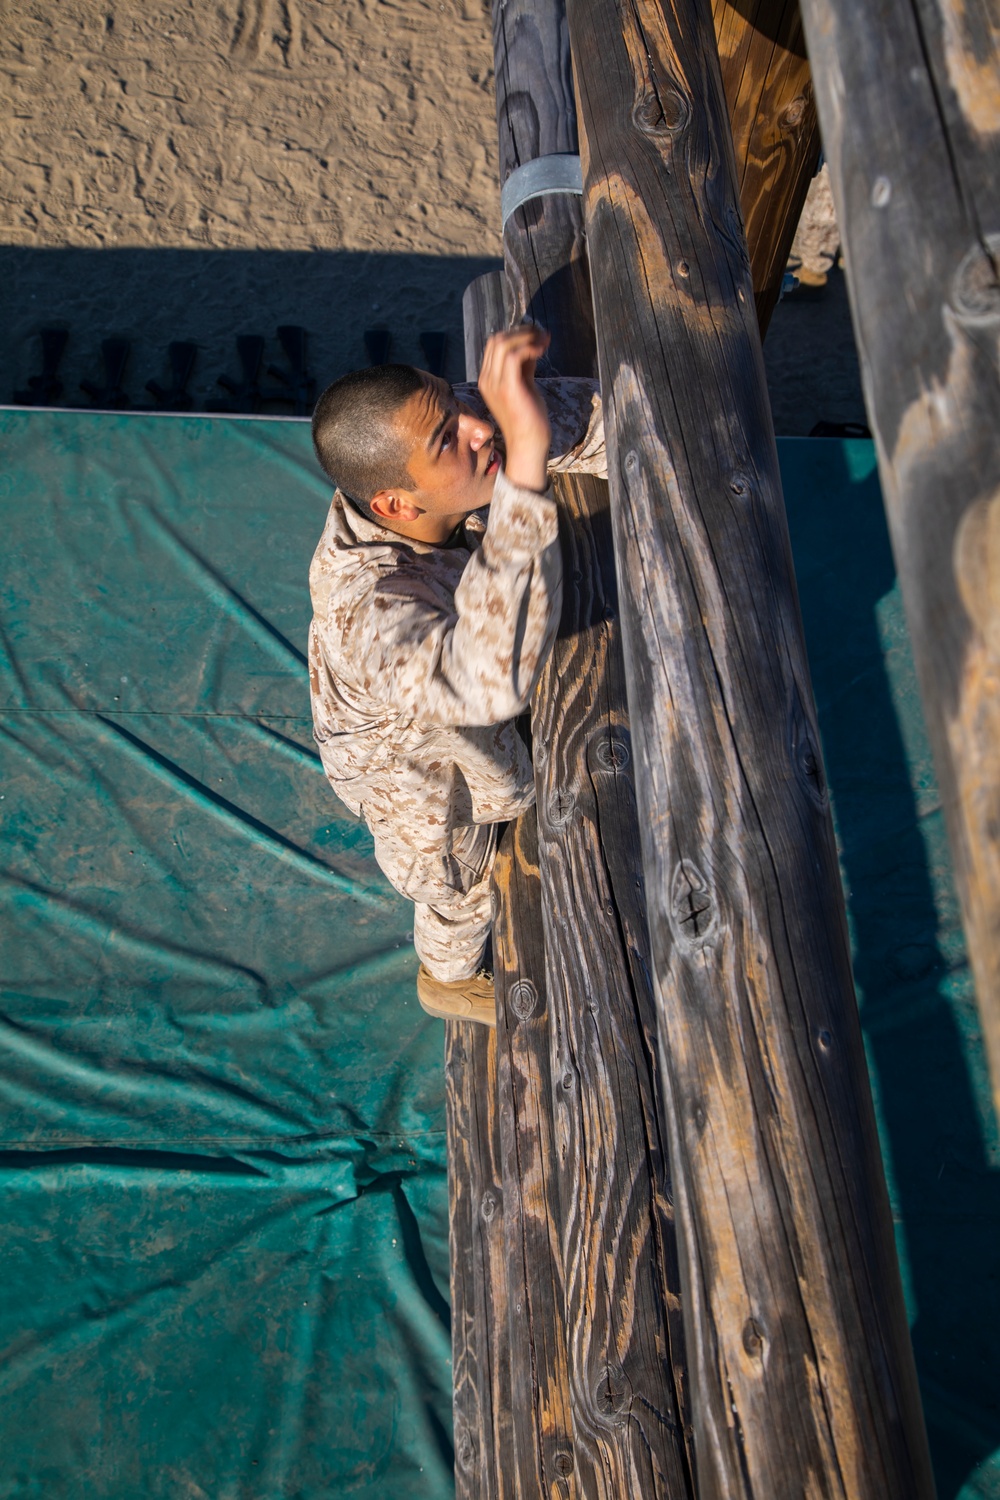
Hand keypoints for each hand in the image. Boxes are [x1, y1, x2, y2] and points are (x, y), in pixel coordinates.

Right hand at [478, 326, 551, 492]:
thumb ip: (525, 366)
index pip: (495, 345)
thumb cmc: (530, 419)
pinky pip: (514, 356)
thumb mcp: (526, 385)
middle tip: (542, 334)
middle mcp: (487, 380)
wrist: (528, 445)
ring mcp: (494, 384)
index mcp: (488, 379)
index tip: (537, 335)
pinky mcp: (508, 388)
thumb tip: (534, 343)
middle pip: (496, 340)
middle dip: (522, 332)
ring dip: (526, 337)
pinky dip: (529, 347)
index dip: (516, 334)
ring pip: (503, 343)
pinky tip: (542, 350)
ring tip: (544, 341)